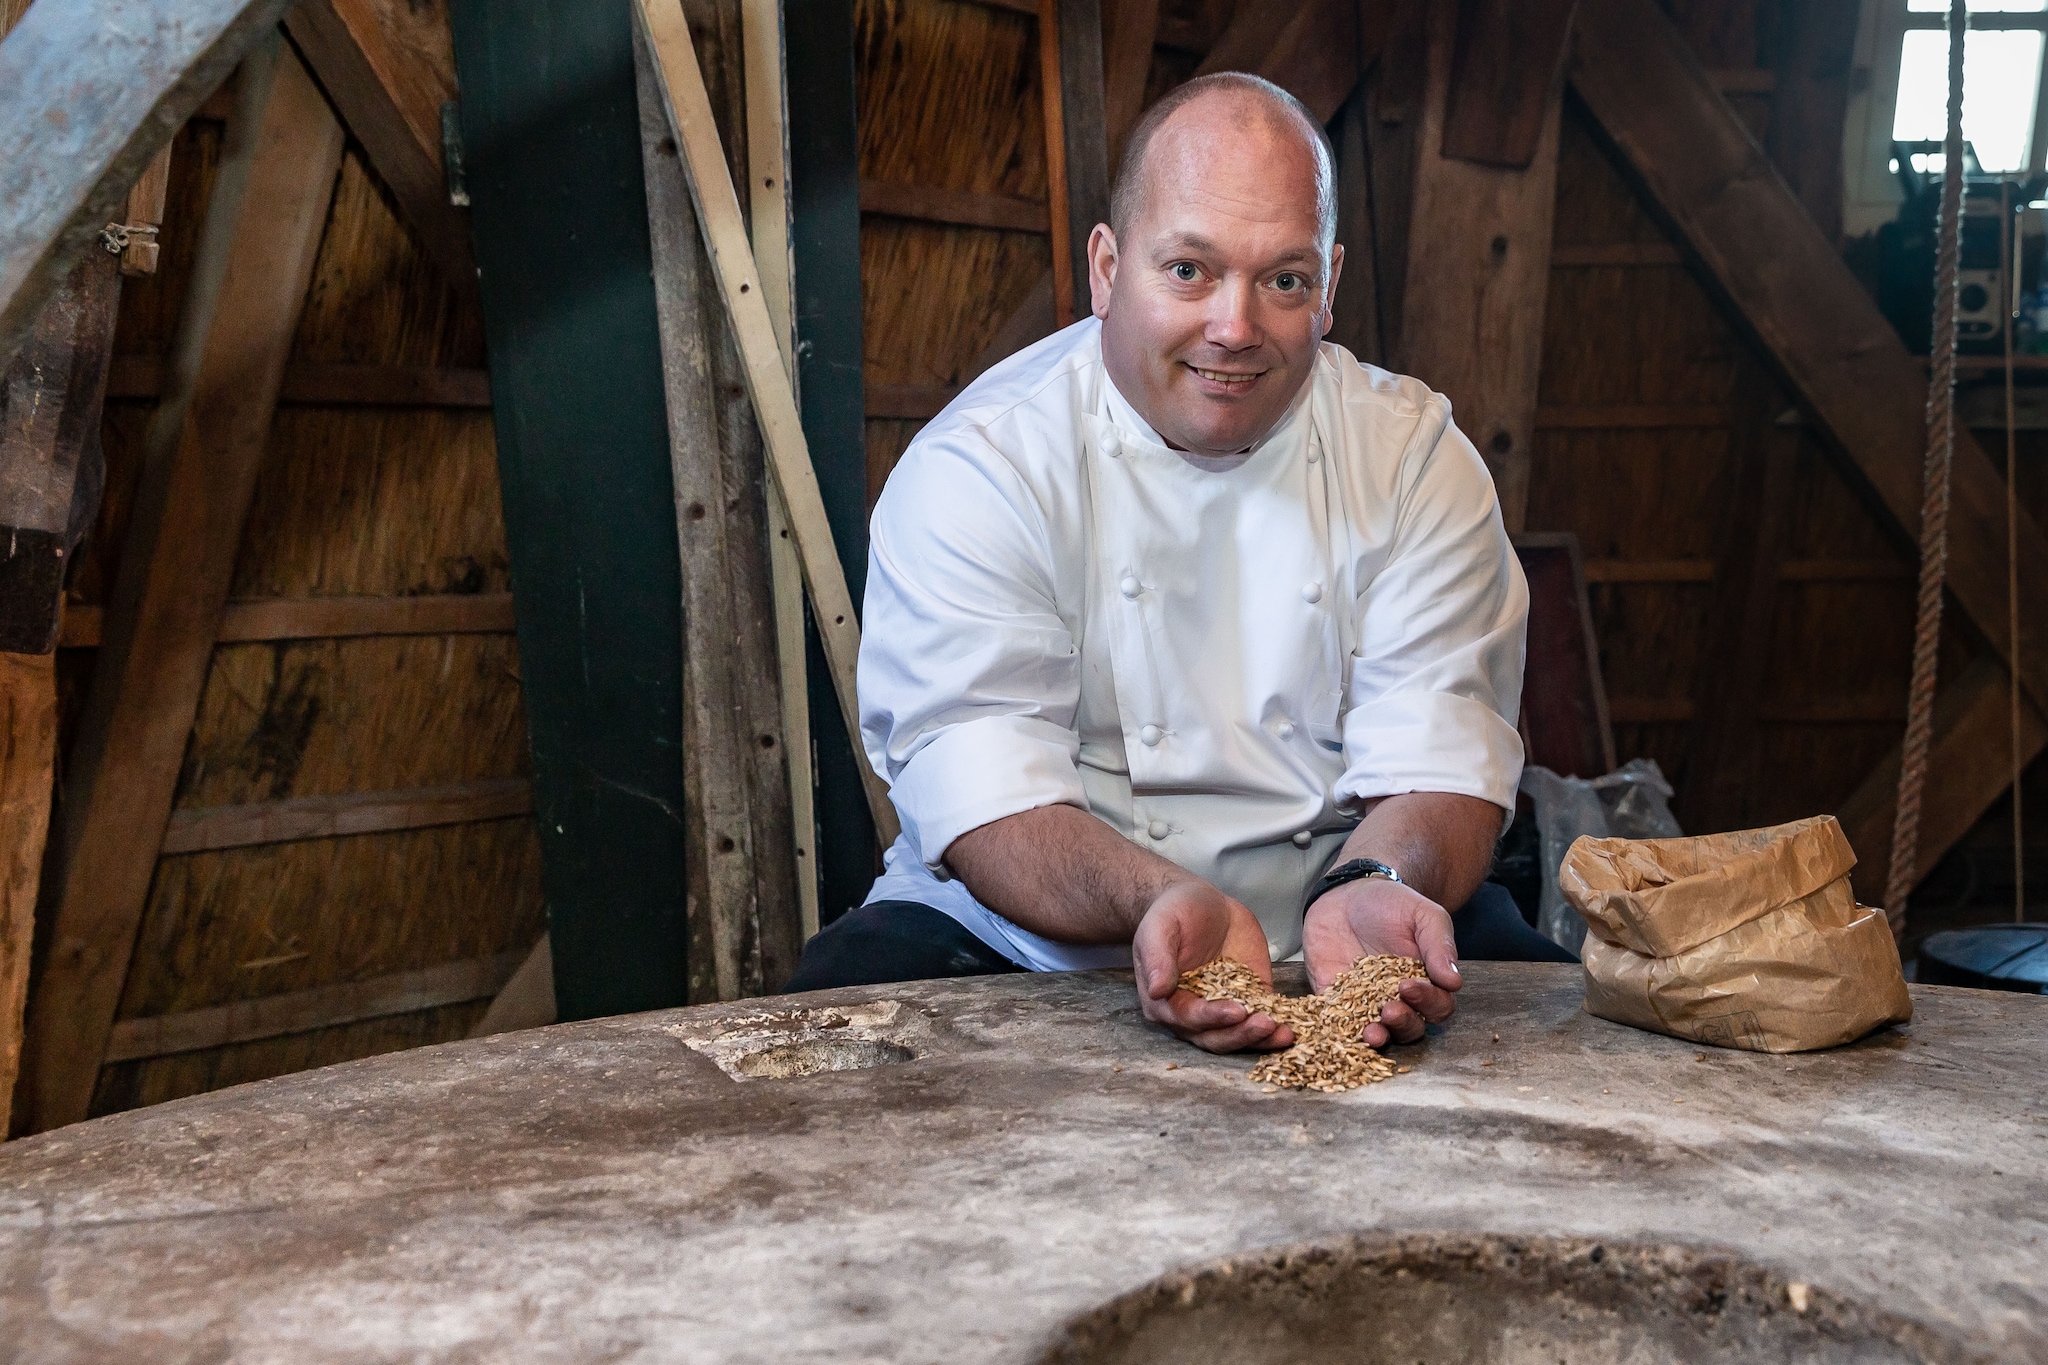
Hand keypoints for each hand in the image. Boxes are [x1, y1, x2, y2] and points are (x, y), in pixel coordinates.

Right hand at [1131, 880, 1295, 1053]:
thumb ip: (1158, 957)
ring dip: (1261, 1038)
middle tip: (1265, 1024)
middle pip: (1215, 1037)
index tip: (1235, 1011)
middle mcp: (1192, 1015)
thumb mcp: (1160, 927)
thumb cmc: (1173, 913)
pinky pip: (1261, 1019)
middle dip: (1241, 1034)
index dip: (1211, 1017)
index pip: (1188, 1019)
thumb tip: (1156, 990)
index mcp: (1165, 1002)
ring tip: (1283, 1033)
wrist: (1201, 903)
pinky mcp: (1249, 1000)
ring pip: (1239, 1036)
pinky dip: (1275, 1030)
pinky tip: (1291, 1028)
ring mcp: (1222, 1009)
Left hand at [1302, 877, 1460, 1046]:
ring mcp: (1366, 1002)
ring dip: (1378, 1036)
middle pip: (1410, 1027)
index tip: (1410, 985)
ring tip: (1373, 1032)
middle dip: (1403, 1023)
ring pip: (1378, 1032)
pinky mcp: (1334, 999)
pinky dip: (1338, 1031)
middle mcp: (1398, 999)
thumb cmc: (1393, 904)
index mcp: (1426, 983)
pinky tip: (1336, 1030)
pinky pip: (1337, 1023)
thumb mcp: (1424, 916)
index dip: (1428, 1002)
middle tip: (1391, 1009)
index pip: (1437, 1005)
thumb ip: (1440, 946)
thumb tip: (1454, 983)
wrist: (1347, 893)